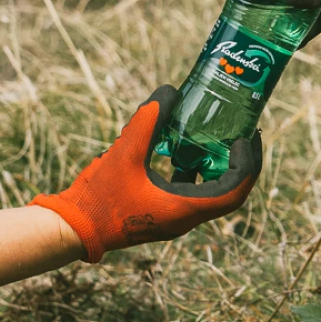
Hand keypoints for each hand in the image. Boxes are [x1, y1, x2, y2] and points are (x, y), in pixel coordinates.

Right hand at [30, 88, 260, 262]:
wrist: (74, 228)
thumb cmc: (98, 196)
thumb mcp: (124, 152)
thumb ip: (148, 121)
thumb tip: (170, 92)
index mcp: (183, 209)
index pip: (233, 192)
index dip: (246, 164)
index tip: (246, 138)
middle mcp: (185, 219)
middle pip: (229, 193)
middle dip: (239, 163)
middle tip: (243, 134)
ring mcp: (175, 219)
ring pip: (211, 193)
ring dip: (217, 165)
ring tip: (215, 137)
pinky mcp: (163, 215)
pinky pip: (190, 193)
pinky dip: (193, 171)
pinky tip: (179, 148)